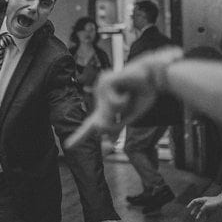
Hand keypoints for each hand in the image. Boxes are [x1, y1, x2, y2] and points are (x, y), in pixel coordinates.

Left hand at [63, 48, 182, 148]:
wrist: (154, 75)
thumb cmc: (144, 94)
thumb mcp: (130, 116)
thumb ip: (115, 125)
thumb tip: (99, 128)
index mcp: (105, 107)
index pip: (90, 125)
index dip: (79, 136)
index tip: (68, 146)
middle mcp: (99, 97)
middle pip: (100, 123)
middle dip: (114, 122)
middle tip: (127, 102)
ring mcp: (100, 89)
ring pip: (107, 114)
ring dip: (123, 108)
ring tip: (129, 94)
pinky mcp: (104, 82)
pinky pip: (114, 104)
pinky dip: (124, 100)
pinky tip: (127, 89)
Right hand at [186, 195, 221, 219]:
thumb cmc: (215, 202)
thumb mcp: (207, 205)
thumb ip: (202, 209)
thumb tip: (200, 213)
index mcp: (203, 200)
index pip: (195, 201)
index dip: (190, 204)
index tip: (187, 208)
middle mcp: (205, 202)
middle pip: (198, 206)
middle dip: (194, 210)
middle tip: (192, 214)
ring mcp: (208, 206)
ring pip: (202, 210)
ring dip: (199, 214)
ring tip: (197, 218)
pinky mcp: (212, 209)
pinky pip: (207, 213)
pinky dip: (205, 216)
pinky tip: (204, 219)